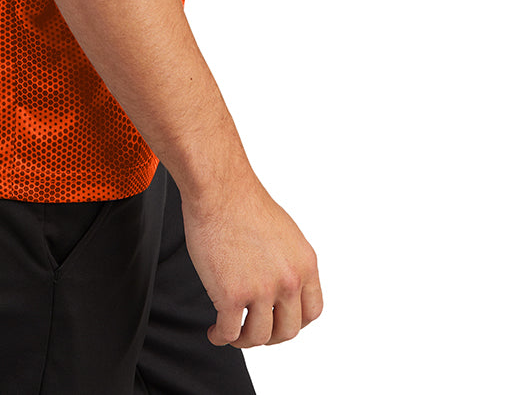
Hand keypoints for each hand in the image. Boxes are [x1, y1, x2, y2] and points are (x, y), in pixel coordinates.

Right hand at [180, 173, 322, 347]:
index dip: (294, 322)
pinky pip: (229, 332)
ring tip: (230, 331)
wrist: (219, 188)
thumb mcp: (284, 232)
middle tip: (252, 329)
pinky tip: (215, 331)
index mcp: (305, 264)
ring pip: (258, 337)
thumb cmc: (243, 202)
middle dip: (269, 336)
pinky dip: (221, 337)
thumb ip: (288, 262)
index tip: (278, 322)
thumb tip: (281, 284)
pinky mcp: (231, 295)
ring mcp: (261, 290)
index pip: (312, 312)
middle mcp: (289, 280)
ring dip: (243, 340)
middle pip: (288, 331)